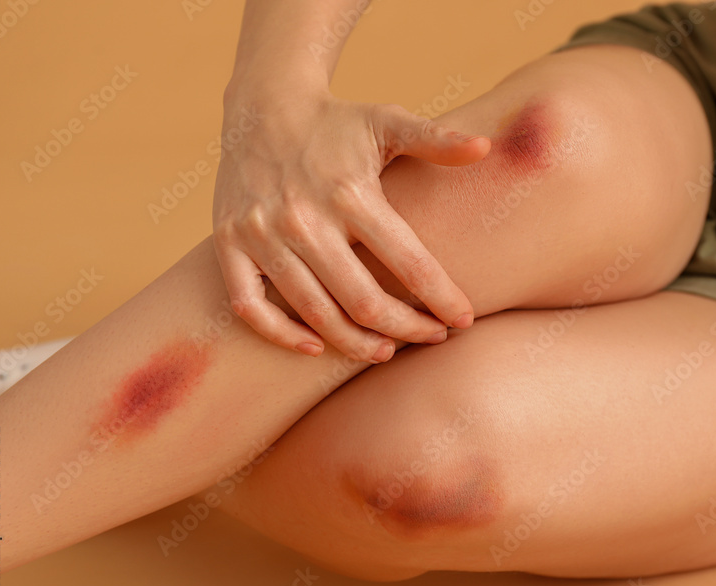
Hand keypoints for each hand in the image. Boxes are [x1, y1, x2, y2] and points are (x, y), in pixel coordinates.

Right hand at [212, 86, 489, 361]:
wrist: (262, 104)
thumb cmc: (337, 122)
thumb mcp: (387, 120)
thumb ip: (436, 138)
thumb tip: (486, 148)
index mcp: (351, 193)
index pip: (410, 263)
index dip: (441, 299)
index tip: (463, 321)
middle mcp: (305, 218)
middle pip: (365, 302)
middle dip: (407, 329)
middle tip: (431, 338)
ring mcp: (262, 234)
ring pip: (315, 313)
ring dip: (355, 344)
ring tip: (386, 351)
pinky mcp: (229, 244)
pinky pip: (251, 307)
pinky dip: (282, 334)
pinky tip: (315, 347)